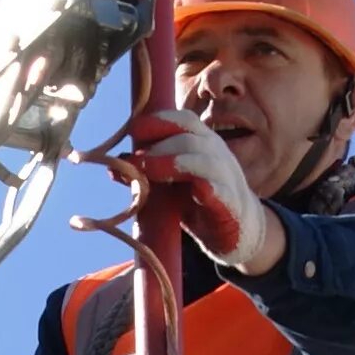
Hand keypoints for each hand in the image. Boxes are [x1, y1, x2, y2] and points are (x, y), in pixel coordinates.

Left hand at [130, 108, 283, 275]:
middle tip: (136, 160)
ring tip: (150, 171)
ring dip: (175, 162)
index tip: (133, 129)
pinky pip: (222, 193)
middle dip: (160, 145)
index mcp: (202, 145)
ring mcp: (227, 180)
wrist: (239, 232)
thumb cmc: (200, 204)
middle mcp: (217, 156)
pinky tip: (197, 191)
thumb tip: (114, 166)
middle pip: (191, 138)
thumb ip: (146, 176)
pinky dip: (209, 190)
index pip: (184, 122)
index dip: (159, 121)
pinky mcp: (232, 207)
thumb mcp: (170, 188)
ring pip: (206, 161)